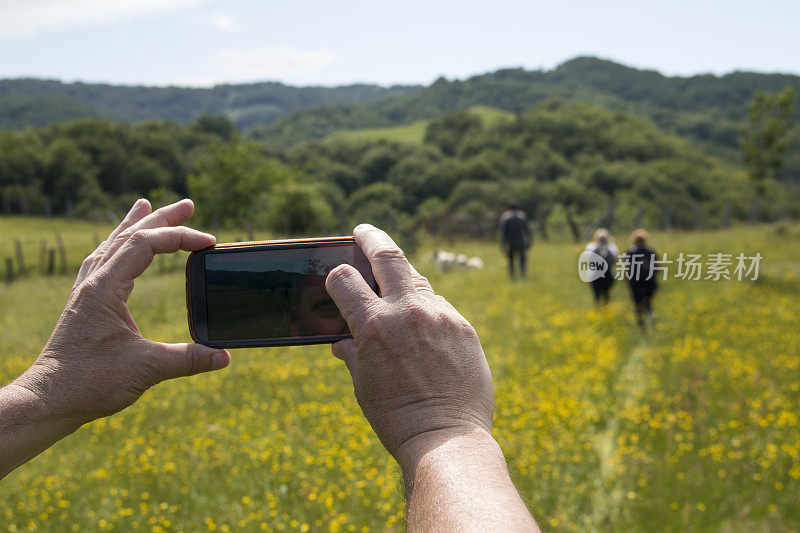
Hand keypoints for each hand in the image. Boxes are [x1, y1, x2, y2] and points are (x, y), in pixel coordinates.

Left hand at [13, 199, 230, 423]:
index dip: (181, 238)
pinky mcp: (83, 305)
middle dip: (161, 218)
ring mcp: (85, 292)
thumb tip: (225, 356)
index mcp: (105, 288)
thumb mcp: (147, 369)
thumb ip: (188, 359)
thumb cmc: (90, 383)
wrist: (49, 401)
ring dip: (134, 224)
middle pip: (128, 235)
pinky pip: (100, 261)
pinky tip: (118, 248)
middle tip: (188, 205)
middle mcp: (93, 283)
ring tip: (145, 206)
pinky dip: (116, 246)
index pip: (146, 245)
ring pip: (111, 244)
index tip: (209, 244)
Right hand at [325, 224, 493, 471]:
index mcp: (373, 326)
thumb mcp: (364, 385)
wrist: (446, 437)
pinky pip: (440, 307)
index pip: (345, 278)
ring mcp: (440, 315)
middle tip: (363, 232)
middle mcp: (407, 311)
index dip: (337, 276)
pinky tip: (424, 330)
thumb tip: (340, 342)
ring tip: (397, 289)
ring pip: (418, 280)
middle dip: (371, 237)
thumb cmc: (397, 417)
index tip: (338, 277)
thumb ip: (352, 354)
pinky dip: (427, 310)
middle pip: (388, 255)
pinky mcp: (463, 326)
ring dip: (403, 280)